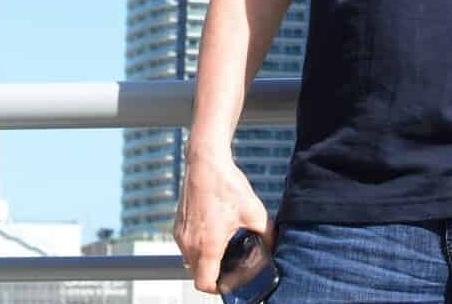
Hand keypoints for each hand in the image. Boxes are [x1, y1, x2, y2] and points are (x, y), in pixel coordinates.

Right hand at [173, 146, 274, 293]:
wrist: (205, 162)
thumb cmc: (226, 185)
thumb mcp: (254, 211)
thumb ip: (266, 233)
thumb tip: (273, 245)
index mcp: (208, 245)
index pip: (204, 284)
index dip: (218, 288)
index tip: (229, 282)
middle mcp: (190, 243)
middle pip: (197, 274)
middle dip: (213, 275)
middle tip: (229, 267)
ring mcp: (181, 234)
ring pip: (190, 261)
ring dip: (204, 261)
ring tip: (222, 249)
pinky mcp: (178, 225)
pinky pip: (186, 246)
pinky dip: (197, 247)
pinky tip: (213, 234)